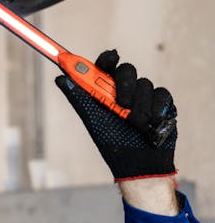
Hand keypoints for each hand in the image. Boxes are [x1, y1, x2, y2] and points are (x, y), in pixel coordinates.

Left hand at [55, 49, 176, 180]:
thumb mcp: (93, 120)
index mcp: (107, 91)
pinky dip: (156, 109)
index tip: (109, 58)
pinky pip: (162, 94)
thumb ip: (78, 98)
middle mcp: (126, 90)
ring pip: (145, 84)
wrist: (138, 164)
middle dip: (125, 85)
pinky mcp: (163, 103)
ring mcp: (145, 96)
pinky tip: (152, 123)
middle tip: (122, 104)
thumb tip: (59, 78)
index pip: (106, 66)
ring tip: (136, 126)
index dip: (107, 58)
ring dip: (139, 107)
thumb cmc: (112, 143)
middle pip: (127, 70)